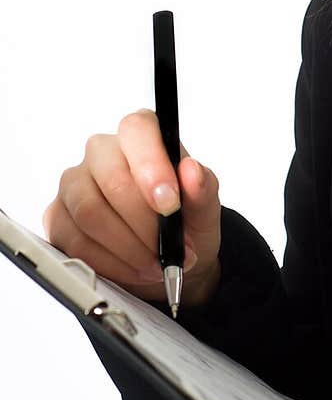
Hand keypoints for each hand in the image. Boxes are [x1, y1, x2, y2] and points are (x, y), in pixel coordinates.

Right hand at [43, 108, 221, 305]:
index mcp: (141, 135)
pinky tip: (132, 269)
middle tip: (168, 249)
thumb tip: (191, 172)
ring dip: (128, 248)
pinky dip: (110, 264)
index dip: (151, 166)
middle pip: (111, 179)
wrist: (171, 257)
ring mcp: (74, 184)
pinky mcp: (58, 218)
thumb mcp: (204, 209)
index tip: (170, 205)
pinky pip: (75, 242)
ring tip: (154, 265)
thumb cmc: (186, 223)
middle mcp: (102, 153)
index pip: (136, 130)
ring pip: (89, 213)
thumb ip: (202, 189)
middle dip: (143, 223)